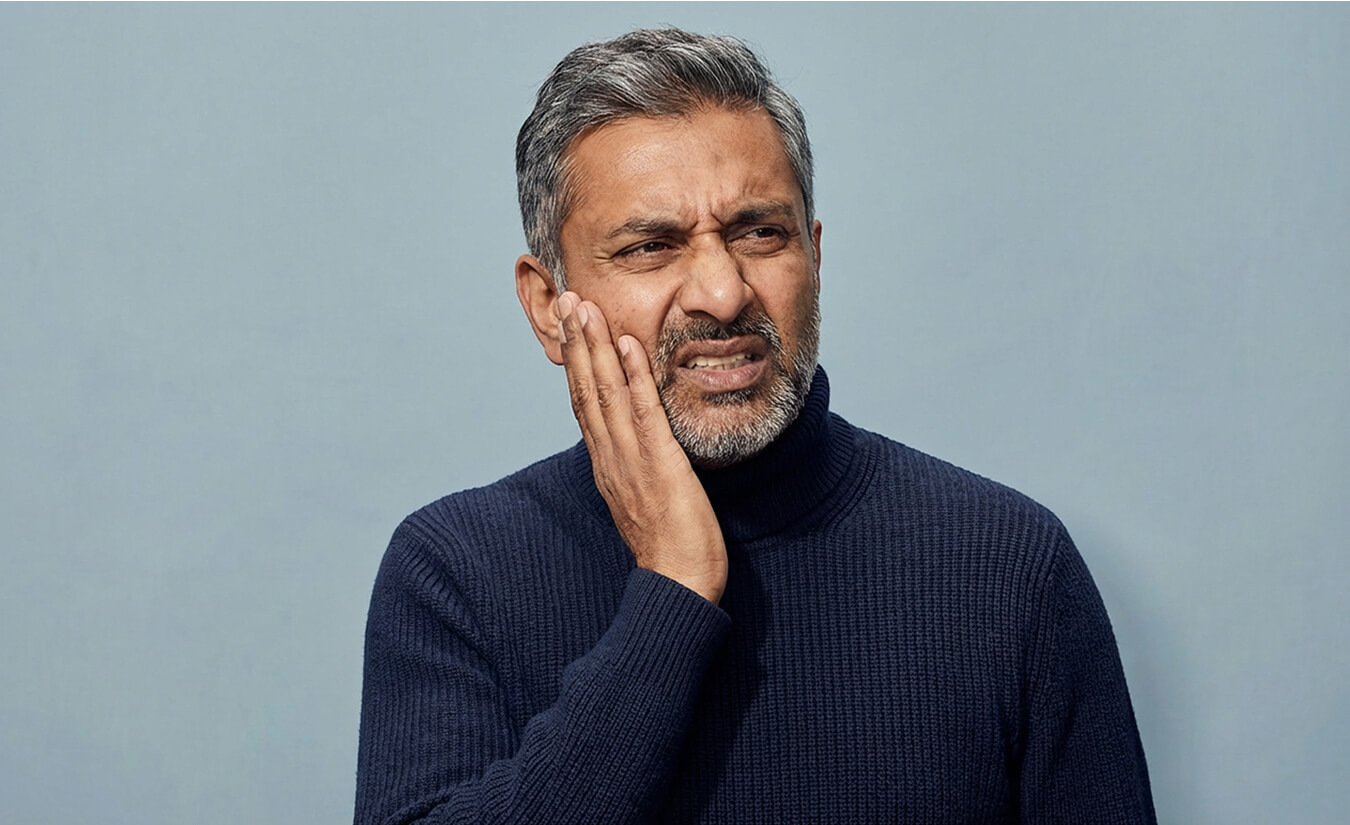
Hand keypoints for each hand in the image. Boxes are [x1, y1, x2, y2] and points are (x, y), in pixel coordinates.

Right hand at [556, 292, 727, 603]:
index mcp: (606, 464)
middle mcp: (610, 457)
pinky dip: (632, 376)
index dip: (576, 363)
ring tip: (585, 307)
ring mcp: (630, 459)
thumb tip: (636, 447)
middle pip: (585, 390)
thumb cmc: (670, 548)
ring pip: (605, 393)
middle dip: (576, 343)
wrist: (678, 585)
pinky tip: (628, 345)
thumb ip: (637, 468)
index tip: (571, 326)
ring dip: (595, 347)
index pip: (584, 404)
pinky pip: (642, 412)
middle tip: (567, 299)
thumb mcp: (644, 499)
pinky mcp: (659, 464)